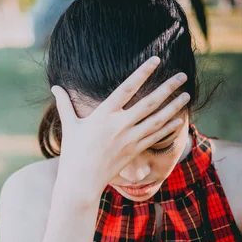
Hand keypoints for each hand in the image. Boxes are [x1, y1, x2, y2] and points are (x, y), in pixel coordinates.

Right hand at [51, 56, 189, 198]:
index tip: (156, 60)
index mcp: (103, 114)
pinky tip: (179, 119)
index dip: (142, 73)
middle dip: (168, 87)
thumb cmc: (73, 152)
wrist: (81, 181)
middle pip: (149, 102)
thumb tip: (55, 87)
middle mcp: (119, 125)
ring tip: (187, 94)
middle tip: (182, 75)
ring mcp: (129, 139)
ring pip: (157, 119)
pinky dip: (168, 127)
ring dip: (174, 106)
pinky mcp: (135, 151)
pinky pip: (156, 137)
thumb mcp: (69, 126)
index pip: (127, 88)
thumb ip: (64, 104)